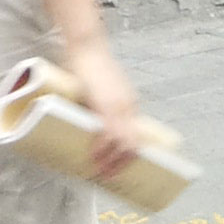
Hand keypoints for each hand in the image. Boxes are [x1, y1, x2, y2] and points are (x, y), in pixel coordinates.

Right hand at [65, 37, 143, 178]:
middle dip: (123, 164)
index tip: (121, 167)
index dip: (130, 155)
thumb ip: (103, 104)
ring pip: (124, 143)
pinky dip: (103, 148)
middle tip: (111, 176)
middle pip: (134, 144)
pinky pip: (109, 134)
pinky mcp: (105, 105)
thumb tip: (94, 123)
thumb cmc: (90, 65)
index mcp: (129, 104)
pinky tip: (95, 155)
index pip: (136, 137)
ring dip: (113, 161)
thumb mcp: (102, 89)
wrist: (87, 47)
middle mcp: (129, 108)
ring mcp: (118, 107)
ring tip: (102, 172)